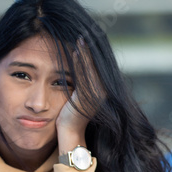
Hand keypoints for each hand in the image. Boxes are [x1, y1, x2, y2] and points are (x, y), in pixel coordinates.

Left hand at [56, 37, 104, 151]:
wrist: (69, 133)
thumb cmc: (69, 118)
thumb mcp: (78, 99)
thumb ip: (81, 87)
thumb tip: (77, 75)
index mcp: (101, 92)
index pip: (96, 69)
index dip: (90, 55)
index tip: (84, 43)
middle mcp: (102, 92)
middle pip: (95, 66)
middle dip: (88, 51)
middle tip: (82, 37)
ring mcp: (97, 94)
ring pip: (90, 68)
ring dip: (84, 53)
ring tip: (79, 40)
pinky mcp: (88, 95)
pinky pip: (83, 74)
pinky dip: (79, 62)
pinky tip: (75, 52)